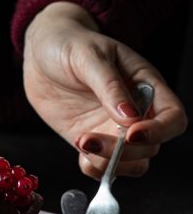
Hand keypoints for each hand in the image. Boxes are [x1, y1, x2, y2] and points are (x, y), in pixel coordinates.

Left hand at [23, 2, 187, 178]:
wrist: (41, 55)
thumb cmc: (69, 45)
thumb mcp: (89, 57)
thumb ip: (109, 86)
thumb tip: (129, 117)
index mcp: (146, 87)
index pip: (172, 119)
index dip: (159, 132)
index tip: (131, 134)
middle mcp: (134, 113)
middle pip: (150, 147)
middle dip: (124, 151)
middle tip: (90, 139)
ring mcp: (112, 130)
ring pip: (130, 163)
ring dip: (109, 163)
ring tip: (82, 142)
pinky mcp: (90, 140)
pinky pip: (101, 166)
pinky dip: (93, 169)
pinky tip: (80, 151)